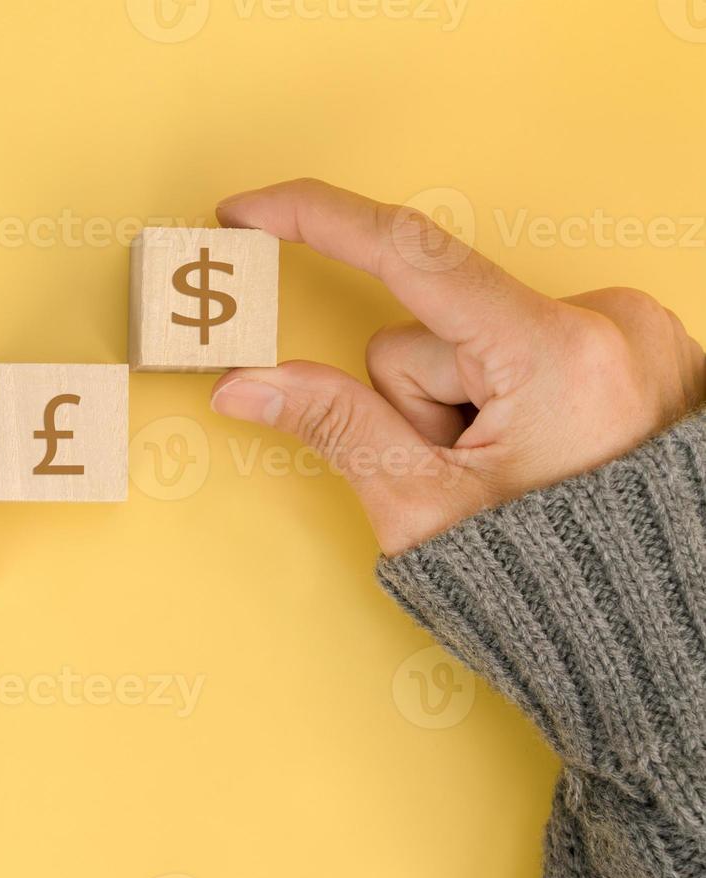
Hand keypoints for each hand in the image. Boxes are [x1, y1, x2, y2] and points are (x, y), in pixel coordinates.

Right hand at [209, 178, 705, 555]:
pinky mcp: (643, 346)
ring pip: (483, 339)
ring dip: (470, 403)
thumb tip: (247, 383)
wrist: (664, 635)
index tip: (251, 210)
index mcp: (556, 356)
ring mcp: (635, 333)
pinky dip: (516, 396)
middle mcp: (609, 322)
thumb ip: (334, 427)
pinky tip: (541, 452)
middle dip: (422, 399)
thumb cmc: (556, 588)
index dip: (317, 221)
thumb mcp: (424, 509)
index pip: (411, 255)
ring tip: (511, 475)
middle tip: (462, 473)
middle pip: (440, 327)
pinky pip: (533, 346)